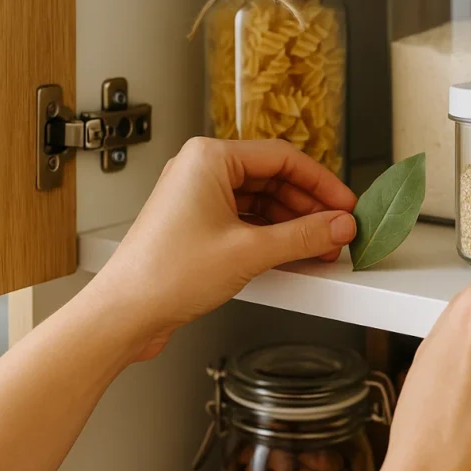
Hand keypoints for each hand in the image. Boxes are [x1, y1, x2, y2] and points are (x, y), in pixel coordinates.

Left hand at [89, 138, 356, 359]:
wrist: (124, 313)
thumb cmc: (164, 274)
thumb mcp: (249, 252)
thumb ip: (303, 236)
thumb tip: (338, 226)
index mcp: (209, 157)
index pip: (283, 158)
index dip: (322, 183)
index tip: (346, 204)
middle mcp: (201, 170)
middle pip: (274, 178)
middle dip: (309, 207)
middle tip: (337, 229)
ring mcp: (197, 198)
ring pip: (261, 201)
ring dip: (292, 223)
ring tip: (319, 246)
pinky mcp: (197, 224)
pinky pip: (246, 220)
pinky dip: (271, 235)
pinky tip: (292, 253)